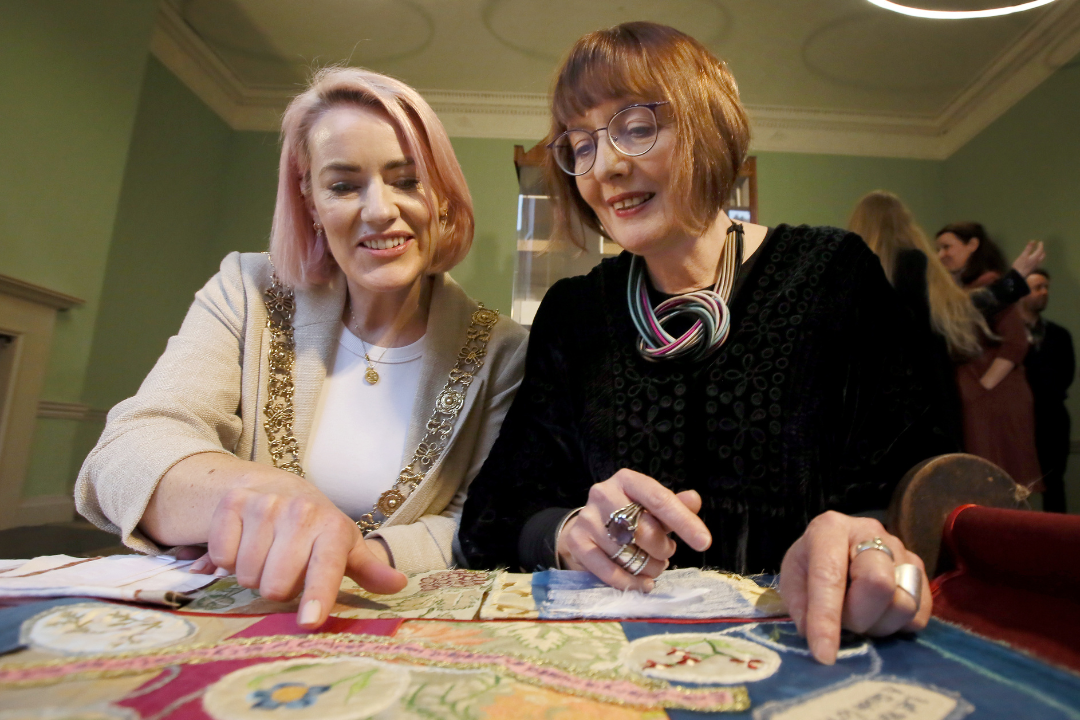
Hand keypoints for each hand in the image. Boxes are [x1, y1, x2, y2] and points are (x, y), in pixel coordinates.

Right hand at [206, 475, 406, 628]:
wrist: (279, 487)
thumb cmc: (318, 528)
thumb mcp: (346, 547)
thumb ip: (369, 570)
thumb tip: (398, 584)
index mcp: (333, 529)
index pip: (325, 568)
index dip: (317, 596)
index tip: (309, 622)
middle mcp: (300, 513)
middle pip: (275, 586)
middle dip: (278, 588)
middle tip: (286, 568)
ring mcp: (265, 505)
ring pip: (247, 574)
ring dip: (254, 574)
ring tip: (268, 555)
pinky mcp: (233, 502)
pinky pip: (222, 557)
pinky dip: (229, 560)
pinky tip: (245, 544)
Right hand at [556, 468, 710, 591]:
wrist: (588, 528)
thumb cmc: (629, 516)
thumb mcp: (652, 508)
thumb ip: (674, 506)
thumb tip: (694, 500)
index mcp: (627, 480)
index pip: (659, 499)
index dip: (684, 522)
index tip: (704, 542)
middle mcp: (603, 494)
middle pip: (644, 530)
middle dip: (663, 550)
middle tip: (665, 554)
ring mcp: (587, 518)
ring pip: (629, 554)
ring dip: (649, 568)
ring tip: (651, 565)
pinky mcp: (577, 542)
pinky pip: (609, 571)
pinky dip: (630, 582)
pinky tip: (642, 584)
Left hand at [779, 512, 930, 664]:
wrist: (838, 548)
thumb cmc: (811, 564)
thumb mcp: (793, 578)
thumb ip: (799, 604)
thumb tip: (813, 633)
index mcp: (829, 529)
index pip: (830, 576)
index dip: (826, 618)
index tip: (824, 655)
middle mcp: (870, 532)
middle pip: (878, 584)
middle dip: (858, 617)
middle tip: (845, 622)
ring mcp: (901, 550)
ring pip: (903, 603)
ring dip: (878, 625)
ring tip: (861, 616)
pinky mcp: (921, 571)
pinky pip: (920, 614)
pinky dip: (899, 626)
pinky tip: (880, 615)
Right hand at [1012, 240, 1044, 276]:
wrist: (1017, 276)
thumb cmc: (1019, 265)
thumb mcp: (1023, 255)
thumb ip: (1028, 248)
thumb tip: (1033, 241)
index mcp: (1035, 258)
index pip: (1040, 250)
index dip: (1040, 246)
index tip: (1040, 242)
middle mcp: (1037, 262)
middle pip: (1042, 255)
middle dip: (1042, 250)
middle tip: (1040, 247)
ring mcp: (1035, 266)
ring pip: (1040, 259)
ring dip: (1040, 255)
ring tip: (1037, 252)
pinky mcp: (1032, 269)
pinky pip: (1037, 262)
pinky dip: (1037, 258)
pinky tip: (1033, 259)